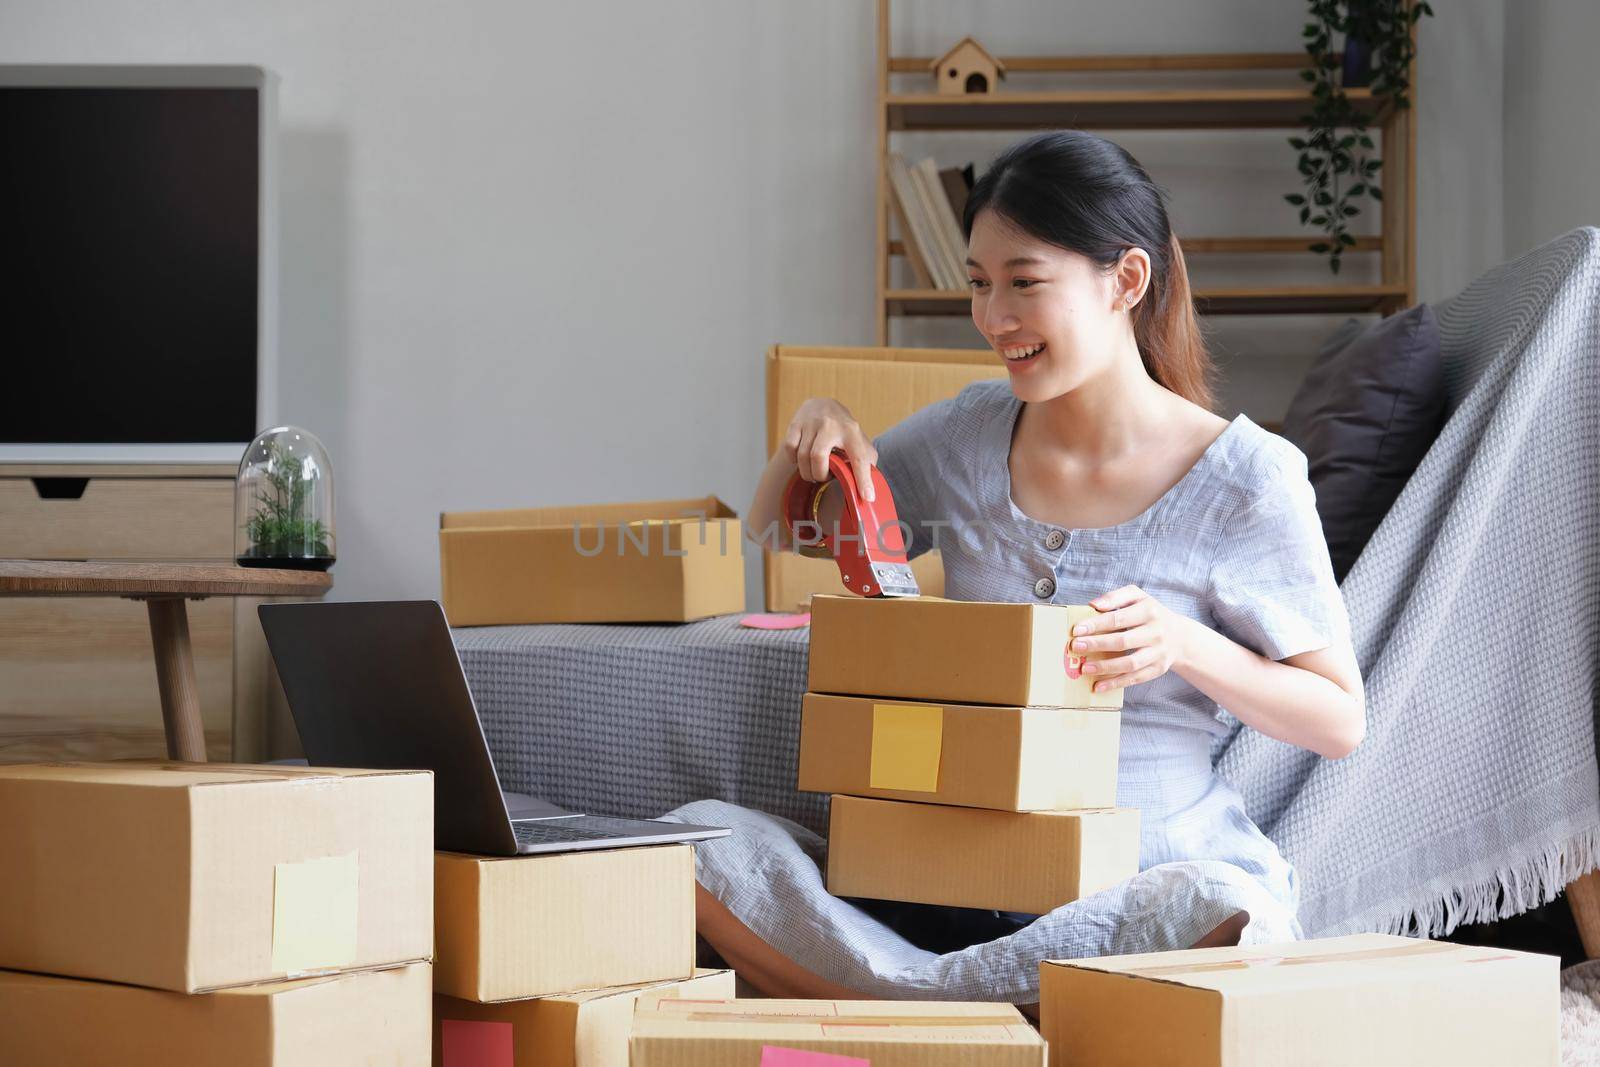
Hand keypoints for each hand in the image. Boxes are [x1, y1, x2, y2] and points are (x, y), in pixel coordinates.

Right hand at [783, 398, 876, 501]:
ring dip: (808, 472)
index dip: (863, 479)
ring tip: (815, 471)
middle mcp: (831, 424)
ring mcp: (811, 423)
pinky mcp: (796, 423)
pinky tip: (802, 459)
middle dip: (820, 475)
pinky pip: (790, 449)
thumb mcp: (859, 440)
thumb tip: (870, 489)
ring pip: (803, 456)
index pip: (859, 458)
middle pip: (818, 457)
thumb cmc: (843, 430)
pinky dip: (794, 460)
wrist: (823, 404)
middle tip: (824, 478)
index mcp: (852, 431)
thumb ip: (867, 461)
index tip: (867, 497)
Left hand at [1069, 584, 1187, 693]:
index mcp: (1149, 611)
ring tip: (1084, 668)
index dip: (1096, 624)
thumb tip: (1093, 605)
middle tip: (1076, 647)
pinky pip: (1135, 678)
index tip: (1077, 630)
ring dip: (1105, 667)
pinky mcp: (1157, 669)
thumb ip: (1115, 597)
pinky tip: (1098, 686)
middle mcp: (1156, 632)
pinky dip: (1115, 683)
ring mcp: (1158, 653)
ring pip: (1130, 663)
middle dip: (1097, 645)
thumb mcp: (1138, 597)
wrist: (1180, 636)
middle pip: (1123, 641)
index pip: (1119, 618)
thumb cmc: (1150, 614)